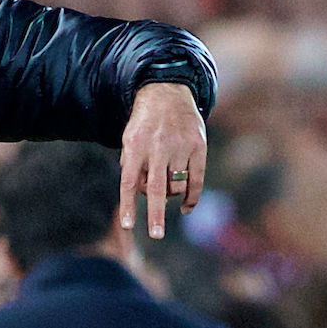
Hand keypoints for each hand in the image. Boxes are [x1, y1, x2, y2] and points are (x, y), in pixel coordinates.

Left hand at [119, 82, 206, 239]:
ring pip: (176, 186)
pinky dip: (191, 196)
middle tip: (156, 235)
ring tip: (164, 189)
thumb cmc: (144, 123)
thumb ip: (131, 165)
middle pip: (156, 188)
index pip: (129, 182)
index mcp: (135, 146)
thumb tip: (138, 195)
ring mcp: (180, 147)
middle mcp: (158, 148)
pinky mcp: (199, 146)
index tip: (128, 226)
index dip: (128, 205)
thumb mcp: (129, 139)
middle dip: (156, 214)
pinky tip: (185, 207)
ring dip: (169, 196)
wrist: (167, 92)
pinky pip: (196, 179)